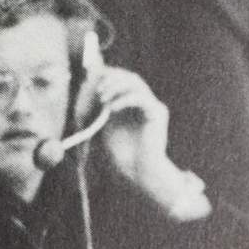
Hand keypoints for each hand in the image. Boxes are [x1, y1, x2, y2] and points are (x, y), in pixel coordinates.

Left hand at [91, 67, 210, 220]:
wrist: (139, 172)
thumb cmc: (124, 155)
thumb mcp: (107, 126)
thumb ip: (103, 108)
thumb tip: (90, 87)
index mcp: (134, 105)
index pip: (124, 80)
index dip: (110, 76)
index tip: (92, 78)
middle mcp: (145, 103)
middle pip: (131, 78)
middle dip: (112, 79)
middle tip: (98, 89)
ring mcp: (153, 106)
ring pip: (136, 84)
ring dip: (116, 87)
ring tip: (102, 98)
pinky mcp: (158, 113)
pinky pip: (141, 98)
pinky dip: (124, 99)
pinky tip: (112, 108)